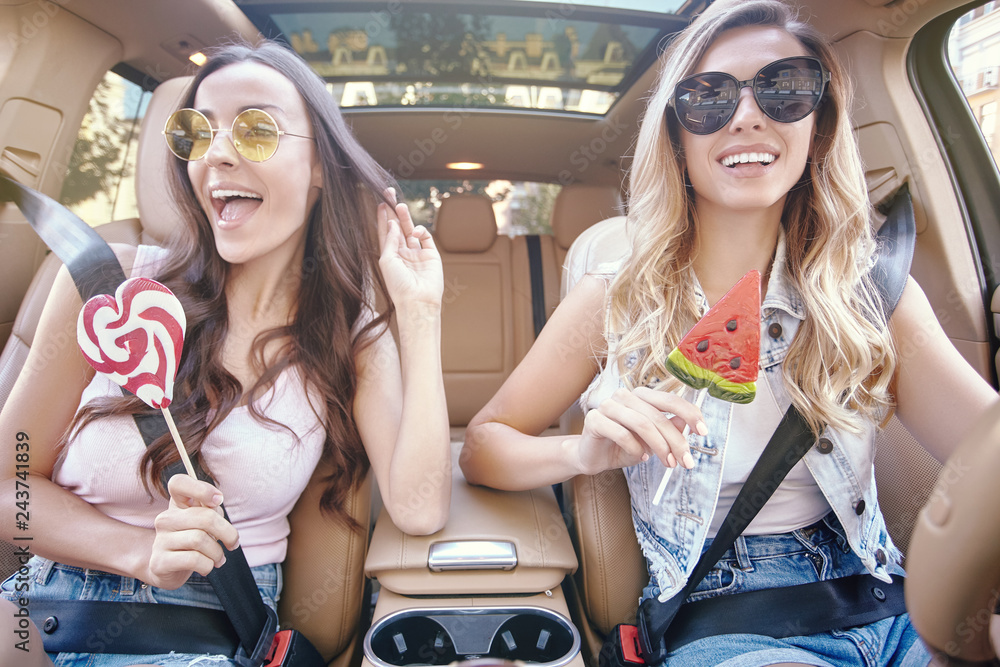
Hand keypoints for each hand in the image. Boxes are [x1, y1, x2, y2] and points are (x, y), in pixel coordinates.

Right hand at [146, 475, 238, 589]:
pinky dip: (208, 565)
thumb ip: (211, 510)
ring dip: (217, 553)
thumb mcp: (204, 522)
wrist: (170, 569)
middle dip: (228, 533)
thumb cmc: (193, 539)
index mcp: (177, 504)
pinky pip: (193, 559)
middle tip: (233, 543)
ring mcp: (160, 540)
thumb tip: (215, 502)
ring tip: (219, 558)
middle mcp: (165, 519)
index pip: (178, 483)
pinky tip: (207, 566)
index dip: (201, 488)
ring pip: (200, 540)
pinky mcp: (160, 562)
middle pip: (205, 517)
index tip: (218, 500)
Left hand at [377, 188, 443, 307]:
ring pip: (411, 230)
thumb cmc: (398, 284)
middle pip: (398, 227)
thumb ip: (390, 240)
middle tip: (390, 194)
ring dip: (405, 217)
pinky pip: (426, 238)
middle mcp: (403, 253)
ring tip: (400, 206)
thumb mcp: (387, 260)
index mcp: (390, 256)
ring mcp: (417, 254)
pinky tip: (415, 232)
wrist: (417, 300)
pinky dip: (421, 231)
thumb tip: (392, 222)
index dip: (383, 218)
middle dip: (394, 212)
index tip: (380, 203)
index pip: (386, 232)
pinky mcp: (431, 255)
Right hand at [576, 387, 706, 474]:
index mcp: (641, 396)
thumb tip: (688, 425)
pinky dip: (635, 448)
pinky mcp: (594, 419)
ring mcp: (608, 405)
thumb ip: (668, 430)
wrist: (593, 457)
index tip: (703, 431)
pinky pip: (621, 433)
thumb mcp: (652, 441)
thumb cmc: (623, 447)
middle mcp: (624, 396)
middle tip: (686, 461)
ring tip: (667, 462)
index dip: (690, 413)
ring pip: (642, 424)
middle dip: (676, 441)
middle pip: (658, 416)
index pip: (670, 399)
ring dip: (659, 447)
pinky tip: (639, 457)